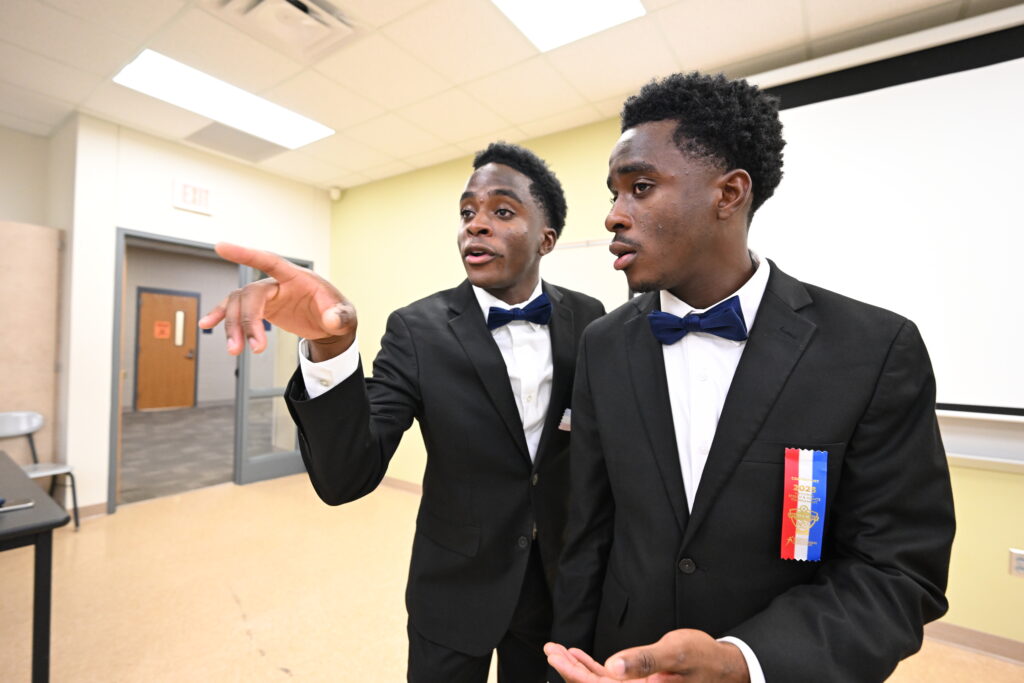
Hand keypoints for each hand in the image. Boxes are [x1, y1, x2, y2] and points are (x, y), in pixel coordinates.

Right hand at [198, 242, 356, 359]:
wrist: (332, 325)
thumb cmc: (338, 314)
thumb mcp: (346, 316)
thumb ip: (340, 317)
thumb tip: (332, 320)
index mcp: (297, 277)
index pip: (269, 261)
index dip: (246, 254)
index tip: (221, 247)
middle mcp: (277, 283)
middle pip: (251, 294)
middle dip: (247, 321)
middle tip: (254, 349)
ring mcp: (267, 296)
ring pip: (238, 304)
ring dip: (233, 327)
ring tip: (235, 351)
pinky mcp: (262, 309)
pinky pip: (235, 309)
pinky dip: (221, 316)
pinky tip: (207, 325)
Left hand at [545, 630, 748, 682]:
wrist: (725, 666)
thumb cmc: (703, 657)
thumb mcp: (675, 652)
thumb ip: (644, 660)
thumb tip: (612, 666)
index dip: (573, 673)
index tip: (554, 654)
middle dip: (569, 670)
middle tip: (550, 649)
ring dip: (578, 668)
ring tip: (558, 650)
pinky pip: (611, 679)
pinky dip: (594, 667)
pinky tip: (581, 656)